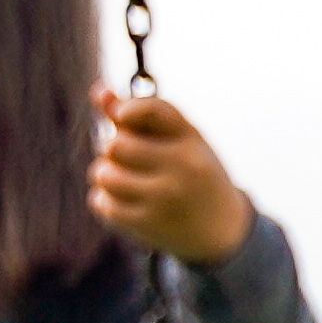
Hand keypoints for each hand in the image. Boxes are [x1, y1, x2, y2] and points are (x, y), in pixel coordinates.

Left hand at [91, 87, 254, 264]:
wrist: (223, 230)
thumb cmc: (195, 174)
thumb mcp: (180, 140)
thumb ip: (140, 115)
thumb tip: (98, 92)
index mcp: (191, 140)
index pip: (152, 109)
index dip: (127, 108)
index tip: (120, 116)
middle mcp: (181, 167)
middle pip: (115, 144)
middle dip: (111, 148)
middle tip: (122, 156)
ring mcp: (164, 197)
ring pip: (104, 174)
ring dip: (104, 174)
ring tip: (119, 178)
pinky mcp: (149, 224)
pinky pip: (102, 203)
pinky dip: (104, 200)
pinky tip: (122, 201)